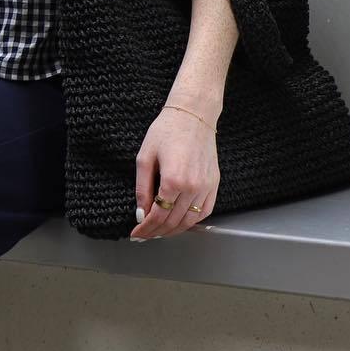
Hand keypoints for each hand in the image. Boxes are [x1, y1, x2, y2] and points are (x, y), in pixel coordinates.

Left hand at [131, 105, 218, 238]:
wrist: (193, 115)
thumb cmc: (166, 131)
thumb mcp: (145, 157)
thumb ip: (142, 189)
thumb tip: (141, 214)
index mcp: (173, 180)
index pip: (157, 215)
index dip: (145, 228)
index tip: (136, 233)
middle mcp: (192, 186)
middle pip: (173, 221)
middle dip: (156, 232)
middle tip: (144, 235)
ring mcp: (206, 186)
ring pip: (189, 221)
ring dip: (173, 230)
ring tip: (159, 232)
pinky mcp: (214, 184)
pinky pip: (204, 211)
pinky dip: (192, 222)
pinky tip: (180, 223)